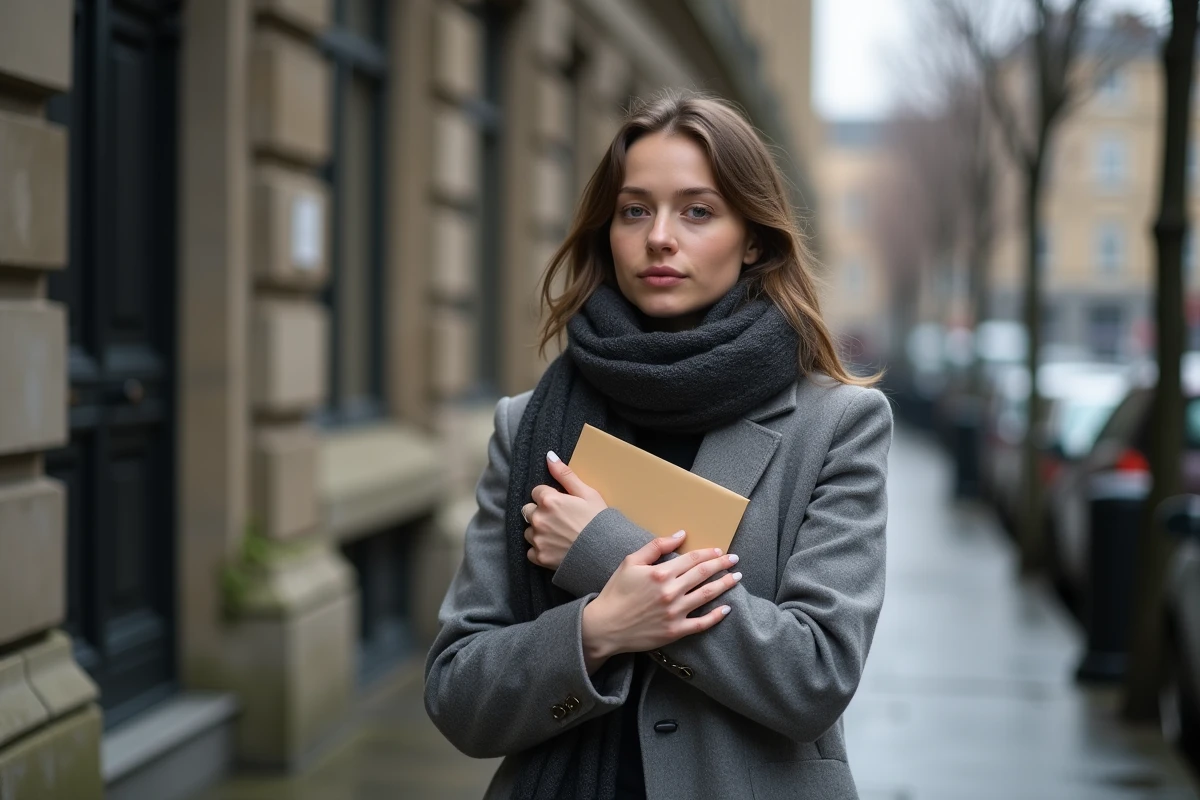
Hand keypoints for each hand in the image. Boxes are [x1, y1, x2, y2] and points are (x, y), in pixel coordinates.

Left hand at [522, 451, 607, 569]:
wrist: (606, 555)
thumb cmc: (599, 523)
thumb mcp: (587, 494)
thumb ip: (565, 475)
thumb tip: (549, 456)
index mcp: (549, 501)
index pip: (537, 492)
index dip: (549, 497)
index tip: (561, 504)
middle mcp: (538, 519)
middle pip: (528, 510)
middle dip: (540, 513)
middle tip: (559, 520)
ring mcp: (537, 539)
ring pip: (528, 531)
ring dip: (539, 531)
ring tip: (559, 535)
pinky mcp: (539, 557)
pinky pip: (531, 551)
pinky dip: (540, 549)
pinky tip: (556, 548)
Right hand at [580, 533, 740, 672]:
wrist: (605, 626)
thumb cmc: (616, 592)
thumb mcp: (630, 562)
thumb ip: (656, 546)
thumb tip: (680, 534)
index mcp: (661, 573)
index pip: (692, 559)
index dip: (708, 554)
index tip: (720, 551)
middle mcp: (671, 591)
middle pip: (704, 574)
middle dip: (722, 565)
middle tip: (735, 560)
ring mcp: (675, 612)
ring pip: (708, 595)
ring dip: (725, 585)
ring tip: (737, 578)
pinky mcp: (675, 631)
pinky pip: (702, 623)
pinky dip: (716, 616)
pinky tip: (727, 609)